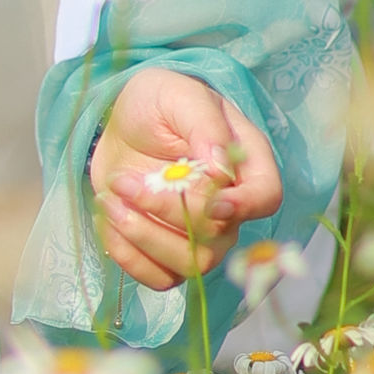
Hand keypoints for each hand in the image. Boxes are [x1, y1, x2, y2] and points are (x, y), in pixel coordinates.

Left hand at [90, 65, 281, 289]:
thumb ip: (204, 126)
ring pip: (190, 264)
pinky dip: (128, 256)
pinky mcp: (166, 250)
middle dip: (165, 213)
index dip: (243, 207)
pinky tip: (109, 219)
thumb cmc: (157, 102)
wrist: (120, 122)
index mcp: (245, 163)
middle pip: (219, 238)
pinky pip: (158, 277)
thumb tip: (219, 170)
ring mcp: (200, 234)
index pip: (265, 197)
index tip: (208, 201)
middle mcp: (229, 206)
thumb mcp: (179, 95)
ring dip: (143, 237)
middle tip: (123, 181)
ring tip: (110, 199)